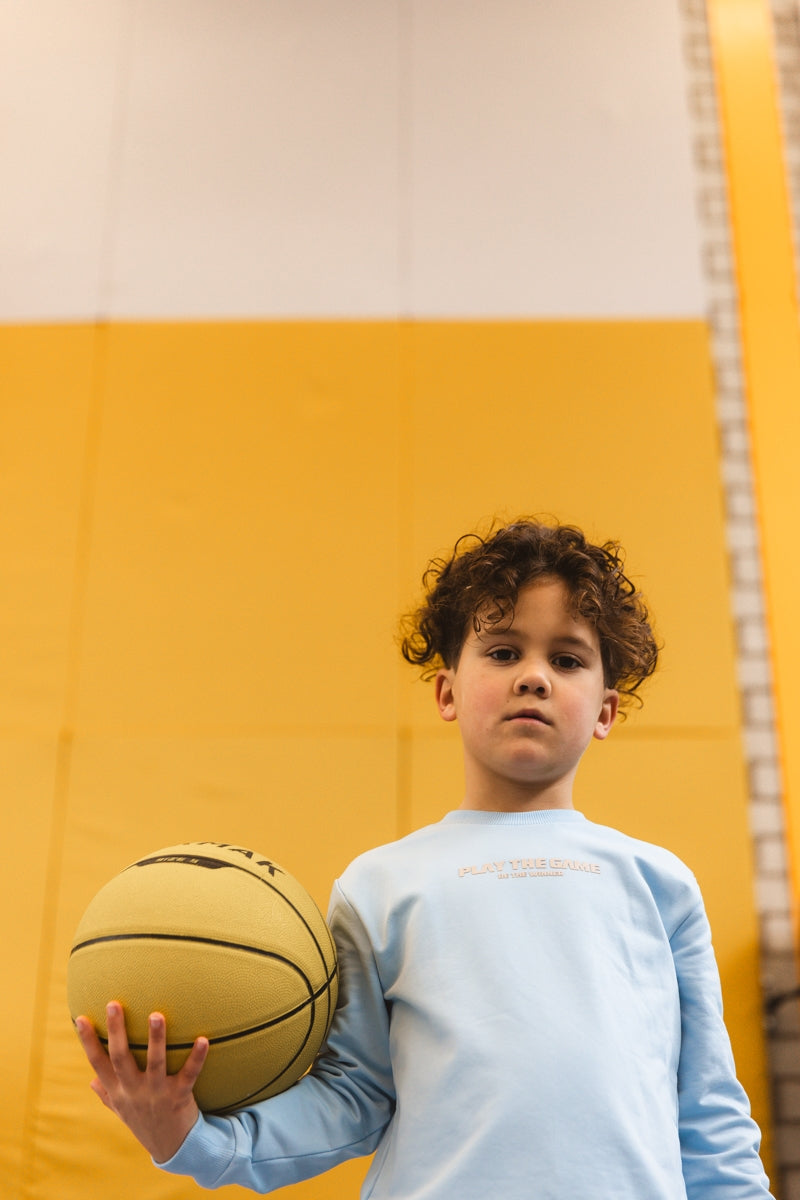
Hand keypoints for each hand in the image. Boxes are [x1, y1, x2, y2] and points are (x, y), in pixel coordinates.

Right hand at [75, 1002, 208, 1163]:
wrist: (172, 1148)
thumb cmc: (146, 1122)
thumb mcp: (122, 1111)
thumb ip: (108, 1095)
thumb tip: (91, 1080)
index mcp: (118, 1091)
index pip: (98, 1063)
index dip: (88, 1042)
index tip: (80, 1018)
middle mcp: (134, 1091)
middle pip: (121, 1057)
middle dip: (116, 1030)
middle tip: (114, 1004)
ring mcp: (157, 1094)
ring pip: (155, 1062)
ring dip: (156, 1038)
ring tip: (157, 1015)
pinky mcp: (180, 1096)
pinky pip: (189, 1074)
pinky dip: (197, 1057)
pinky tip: (203, 1039)